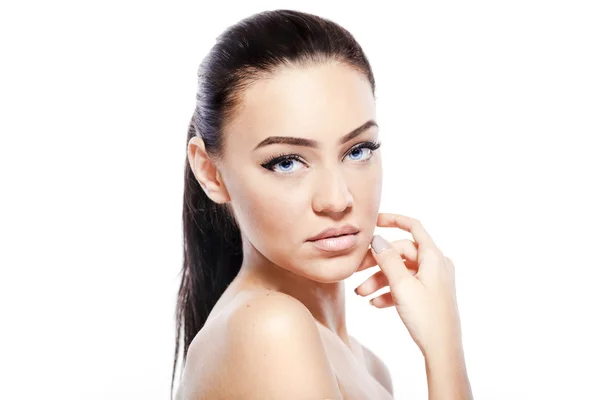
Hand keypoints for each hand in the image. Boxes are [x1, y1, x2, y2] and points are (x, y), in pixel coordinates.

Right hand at [354, 213, 462, 356]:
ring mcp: (432, 280)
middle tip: (356, 271)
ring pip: (400, 271)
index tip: (373, 221)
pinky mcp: (428, 295)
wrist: (442, 350)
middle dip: (377, 262)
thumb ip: (388, 260)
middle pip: (401, 253)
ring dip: (379, 280)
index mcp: (433, 257)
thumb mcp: (402, 286)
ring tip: (361, 294)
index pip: (413, 227)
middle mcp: (435, 265)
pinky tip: (375, 303)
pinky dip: (389, 291)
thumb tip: (378, 239)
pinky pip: (405, 286)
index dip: (393, 220)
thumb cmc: (426, 317)